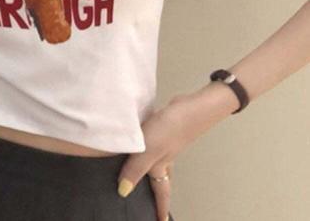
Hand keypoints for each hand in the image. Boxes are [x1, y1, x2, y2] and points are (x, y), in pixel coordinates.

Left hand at [117, 94, 201, 220]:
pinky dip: (143, 146)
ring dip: (146, 167)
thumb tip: (123, 192)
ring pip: (154, 160)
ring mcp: (164, 142)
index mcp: (161, 166)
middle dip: (153, 191)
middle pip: (159, 178)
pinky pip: (150, 143)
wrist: (190, 106)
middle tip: (145, 200)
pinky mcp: (161, 128)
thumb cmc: (170, 129)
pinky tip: (135, 140)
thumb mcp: (149, 150)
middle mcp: (163, 157)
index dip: (160, 208)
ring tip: (135, 170)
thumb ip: (135, 169)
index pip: (161, 192)